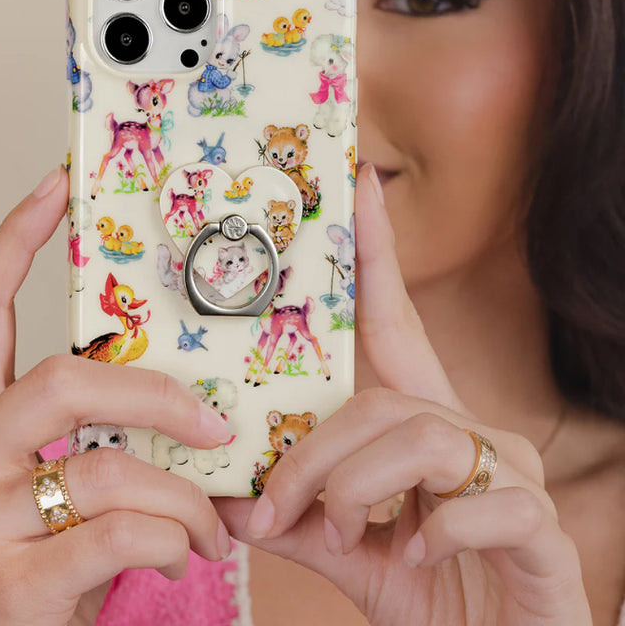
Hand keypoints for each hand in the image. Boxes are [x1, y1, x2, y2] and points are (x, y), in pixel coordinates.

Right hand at [0, 167, 233, 625]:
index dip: (13, 239)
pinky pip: (123, 534)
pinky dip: (176, 543)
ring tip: (216, 529)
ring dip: (187, 499)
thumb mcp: (56, 491)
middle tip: (216, 423)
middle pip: (62, 380)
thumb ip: (96, 436)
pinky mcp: (10, 583)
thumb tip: (188, 393)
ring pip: (111, 469)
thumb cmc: (44, 569)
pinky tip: (188, 561)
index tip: (58, 185)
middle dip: (156, 396)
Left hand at [214, 163, 591, 624]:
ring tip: (340, 535)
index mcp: (419, 420)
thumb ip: (297, 517)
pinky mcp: (539, 525)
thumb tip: (229, 499)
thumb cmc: (426, 587)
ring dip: (357, 489)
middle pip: (379, 399)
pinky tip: (414, 556)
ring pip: (420, 437)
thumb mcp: (348, 547)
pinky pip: (480, 502)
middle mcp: (470, 428)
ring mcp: (509, 472)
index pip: (393, 317)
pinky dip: (432, 533)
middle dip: (314, 454)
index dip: (376, 251)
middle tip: (272, 509)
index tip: (359, 183)